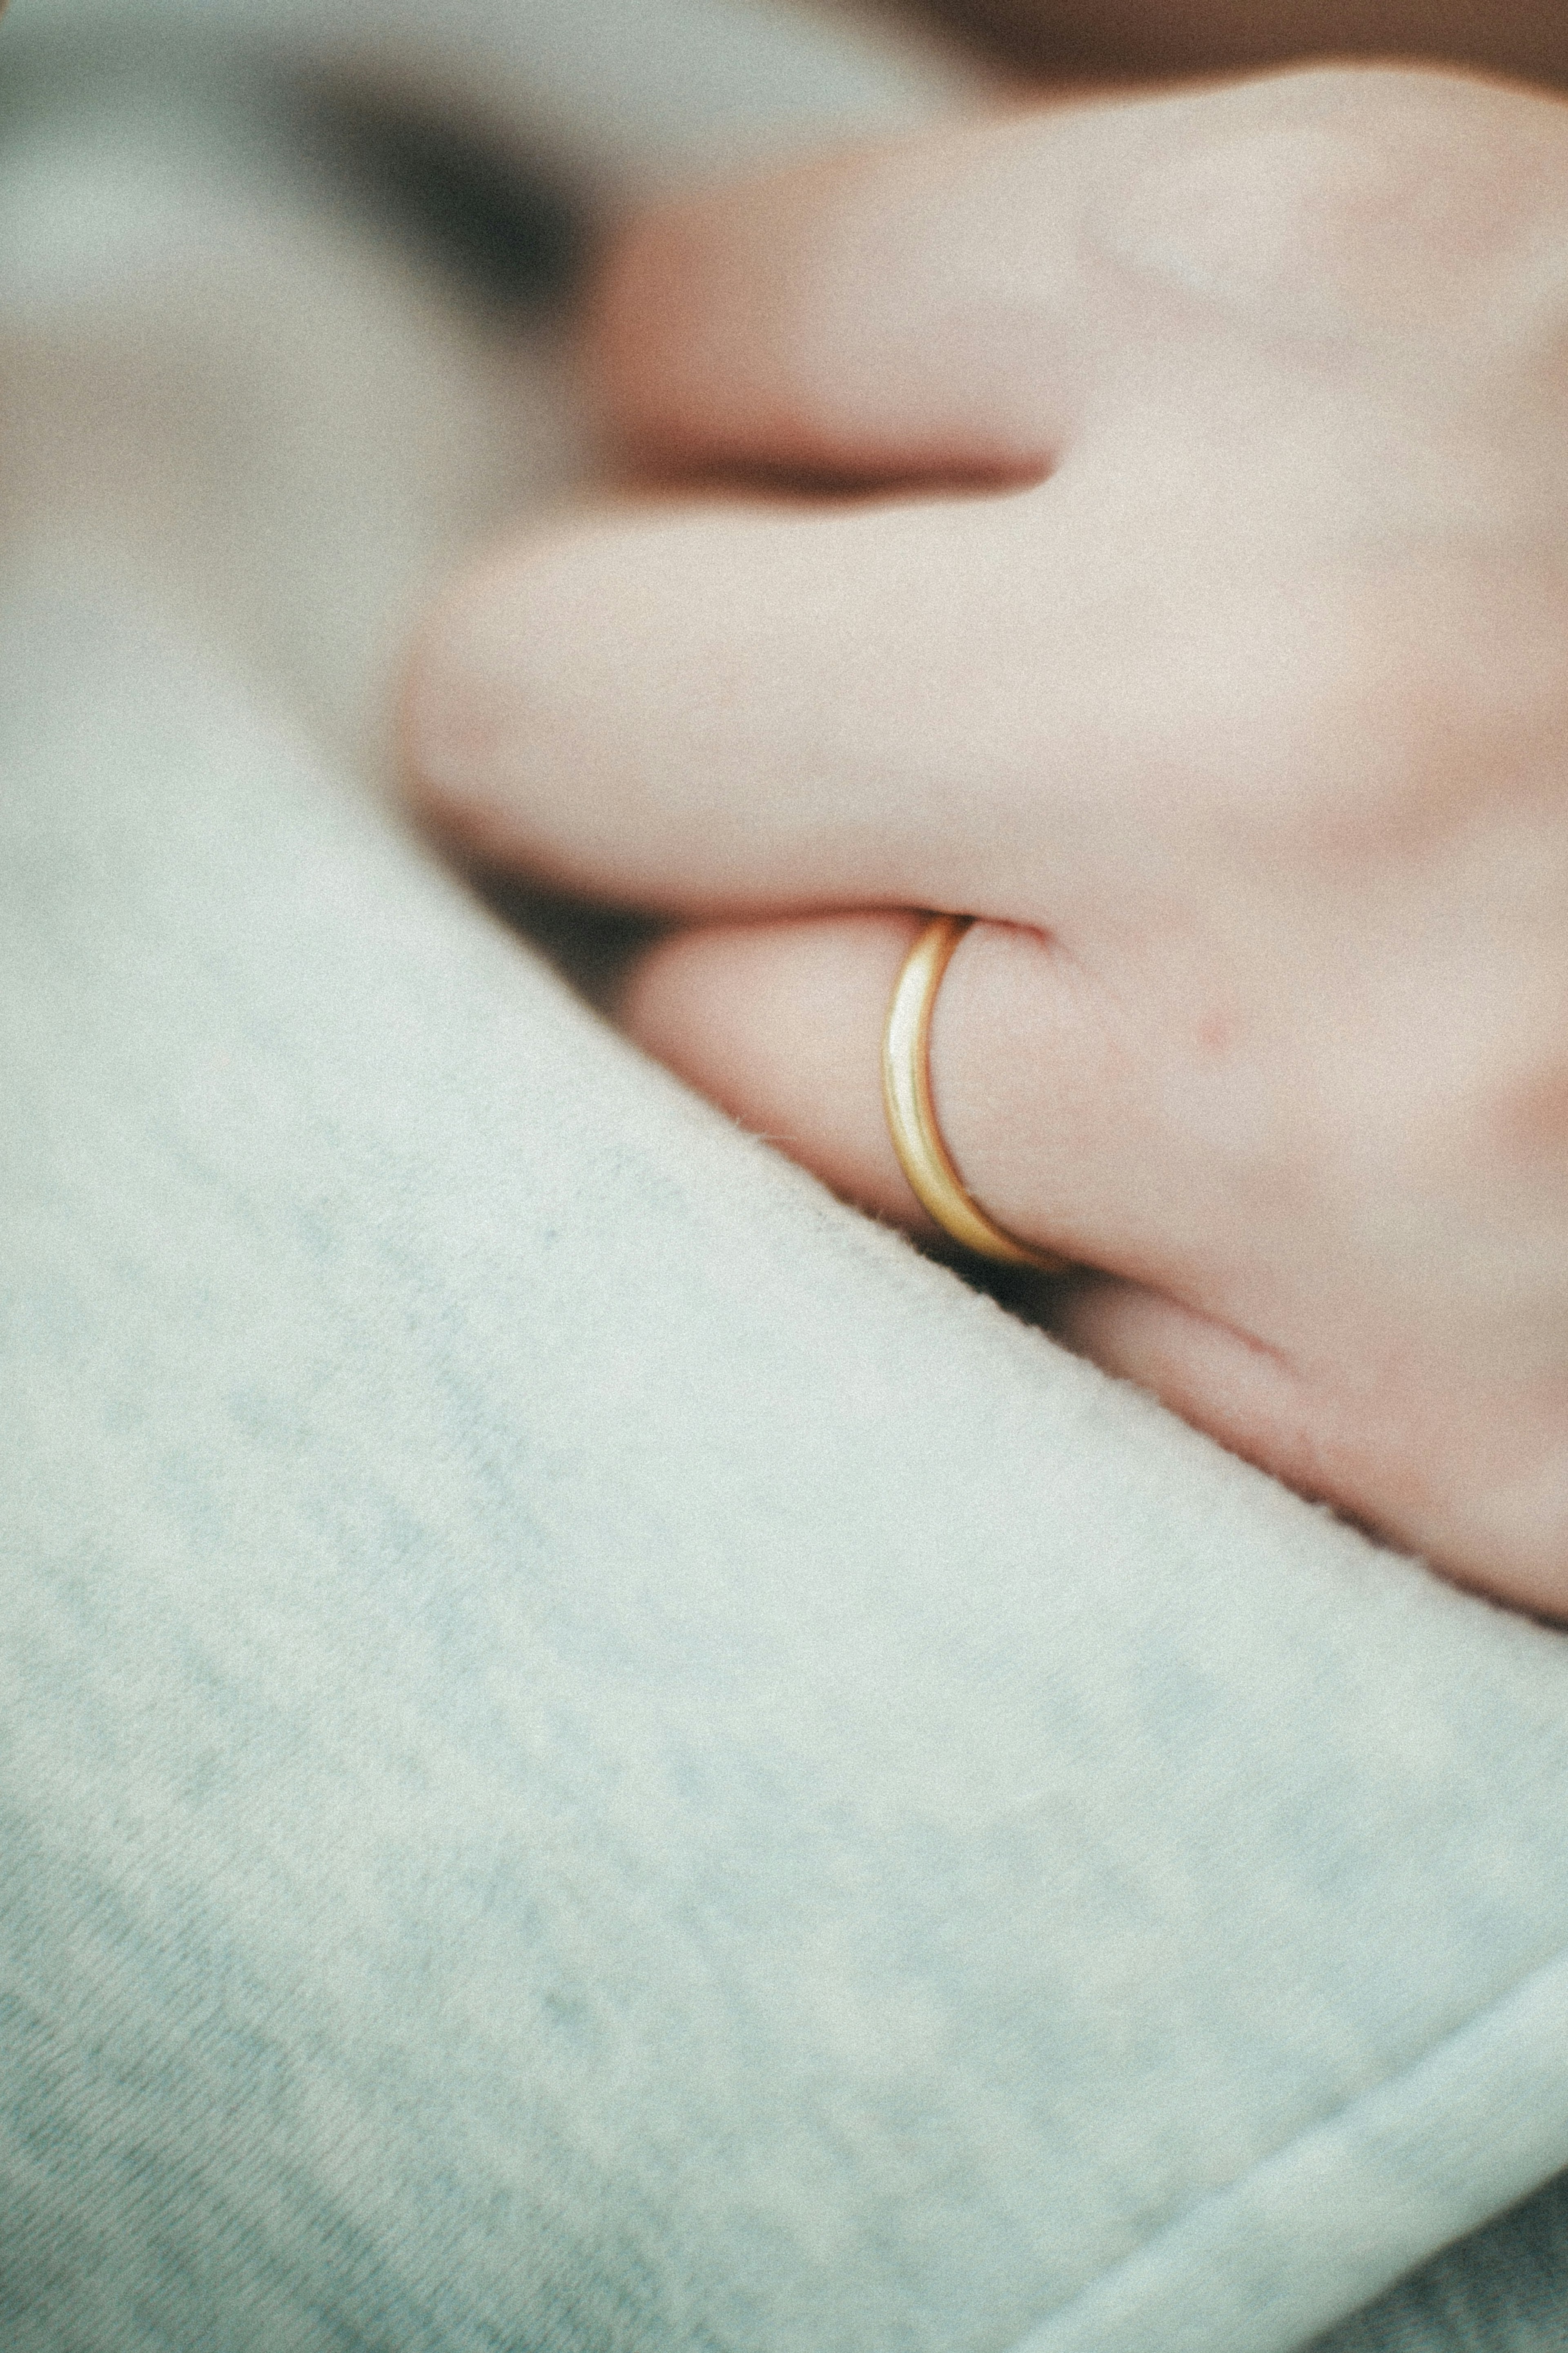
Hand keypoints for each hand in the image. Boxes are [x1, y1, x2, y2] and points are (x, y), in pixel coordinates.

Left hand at [405, 65, 1567, 1612]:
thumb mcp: (1513, 346)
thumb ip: (1145, 367)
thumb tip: (729, 415)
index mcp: (1351, 301)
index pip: (704, 335)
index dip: (700, 418)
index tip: (763, 482)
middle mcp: (1276, 692)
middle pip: (555, 686)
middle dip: (594, 707)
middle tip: (726, 731)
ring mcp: (1289, 1105)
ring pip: (689, 1038)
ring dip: (773, 1000)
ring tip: (996, 976)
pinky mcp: (1344, 1402)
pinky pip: (938, 1291)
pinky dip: (996, 1232)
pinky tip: (1172, 1172)